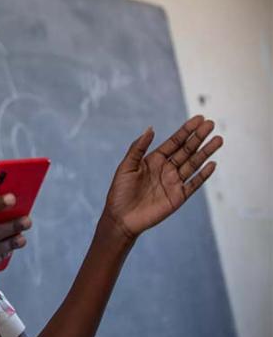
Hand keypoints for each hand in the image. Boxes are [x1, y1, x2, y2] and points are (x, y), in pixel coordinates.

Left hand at [102, 114, 223, 240]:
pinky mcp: (178, 197)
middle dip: (198, 137)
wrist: (121, 217)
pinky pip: (193, 184)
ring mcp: (173, 182)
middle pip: (186, 150)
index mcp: (154, 160)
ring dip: (206, 152)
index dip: (186, 131)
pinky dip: (203, 175)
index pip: (174, 142)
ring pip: (193, 164)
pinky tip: (212, 164)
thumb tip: (151, 128)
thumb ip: (138, 148)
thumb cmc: (119, 191)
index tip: (199, 119)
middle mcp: (166, 169)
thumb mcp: (126, 166)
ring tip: (218, 140)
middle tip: (211, 124)